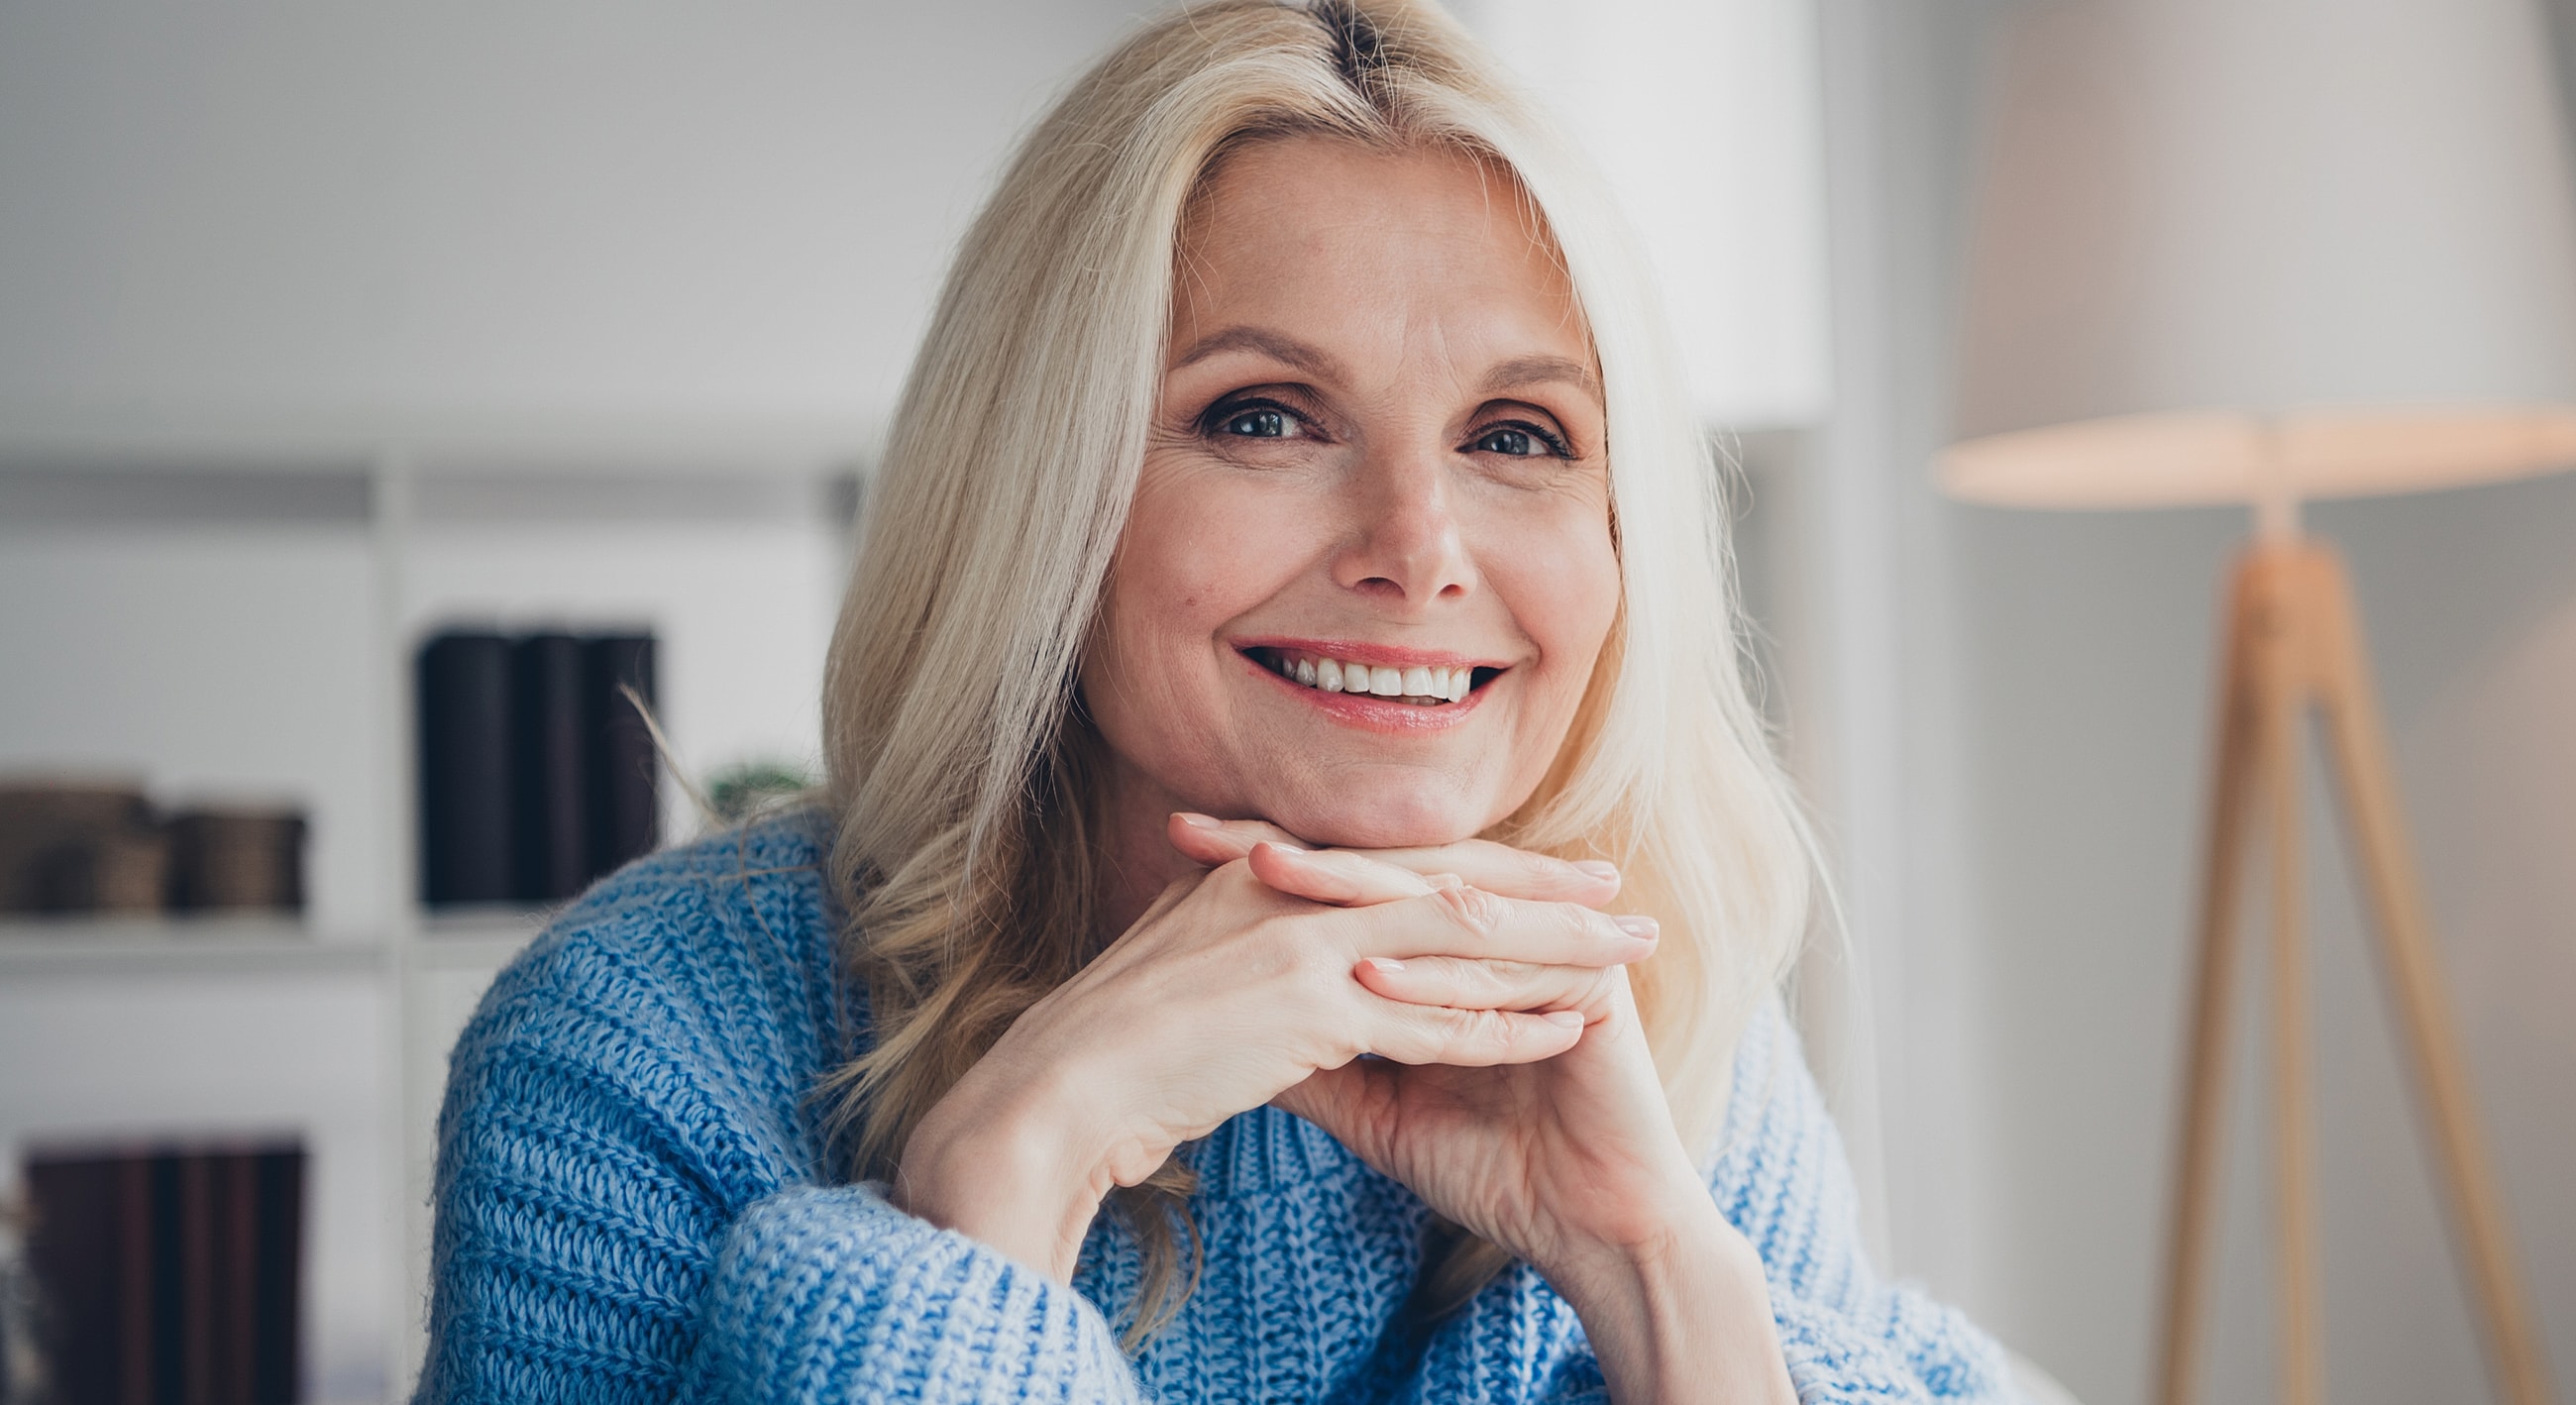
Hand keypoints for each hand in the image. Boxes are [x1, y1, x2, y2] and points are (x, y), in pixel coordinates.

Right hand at [891, 814, 1656, 1281]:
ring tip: (1629, 958)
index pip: (1399, 861)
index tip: (1551, 873)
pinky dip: (1507, 1025)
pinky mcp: (1311, 1009)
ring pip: (1459, 940)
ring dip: (1554, 951)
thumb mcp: (1184, 957)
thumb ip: (1241, 931)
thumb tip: (1275, 933)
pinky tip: (1567, 1029)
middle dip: (1545, 892)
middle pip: (1447, 883)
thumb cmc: (1111, 1037)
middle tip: (1622, 895)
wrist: (1058, 1083)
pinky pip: (1434, 1019)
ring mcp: (1304, 944)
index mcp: (1267, 872)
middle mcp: (1294, 892)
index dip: (1483, 865)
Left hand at [1163, 817, 1706, 1282]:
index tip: (1178, 850)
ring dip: (1352, 893)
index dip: (1273, 863)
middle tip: (1210, 836)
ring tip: (1267, 873)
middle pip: (1392, 873)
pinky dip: (1434, 978)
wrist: (1582, 1225)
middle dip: (1298, 855)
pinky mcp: (1594, 985)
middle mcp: (1501, 928)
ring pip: (1439, 906)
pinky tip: (1367, 971)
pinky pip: (1504, 970)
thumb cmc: (1480, 1163)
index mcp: (1452, 941)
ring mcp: (1551, 948)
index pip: (1356, 885)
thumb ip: (1310, 1050)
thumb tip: (1213, 1016)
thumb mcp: (1370, 1101)